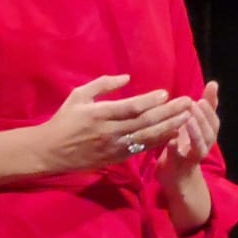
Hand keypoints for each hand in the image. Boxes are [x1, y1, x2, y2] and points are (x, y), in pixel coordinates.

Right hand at [35, 75, 191, 172]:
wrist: (50, 152)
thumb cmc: (64, 120)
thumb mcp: (78, 96)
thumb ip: (102, 84)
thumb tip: (126, 78)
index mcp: (99, 114)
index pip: (131, 107)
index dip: (150, 101)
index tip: (166, 93)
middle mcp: (110, 132)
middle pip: (145, 122)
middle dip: (169, 113)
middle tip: (187, 103)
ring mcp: (114, 148)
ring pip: (147, 138)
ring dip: (169, 127)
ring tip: (186, 118)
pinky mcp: (116, 158)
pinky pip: (141, 150)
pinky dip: (159, 141)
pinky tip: (172, 133)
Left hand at [156, 80, 219, 185]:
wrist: (177, 178)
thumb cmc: (185, 146)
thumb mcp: (196, 126)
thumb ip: (205, 108)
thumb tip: (213, 84)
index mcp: (206, 136)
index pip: (214, 122)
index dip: (211, 109)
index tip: (205, 96)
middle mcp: (203, 147)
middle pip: (209, 132)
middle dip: (203, 118)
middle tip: (194, 104)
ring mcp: (192, 158)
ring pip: (200, 146)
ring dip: (195, 132)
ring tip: (188, 119)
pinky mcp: (179, 166)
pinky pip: (178, 158)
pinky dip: (175, 149)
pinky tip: (170, 140)